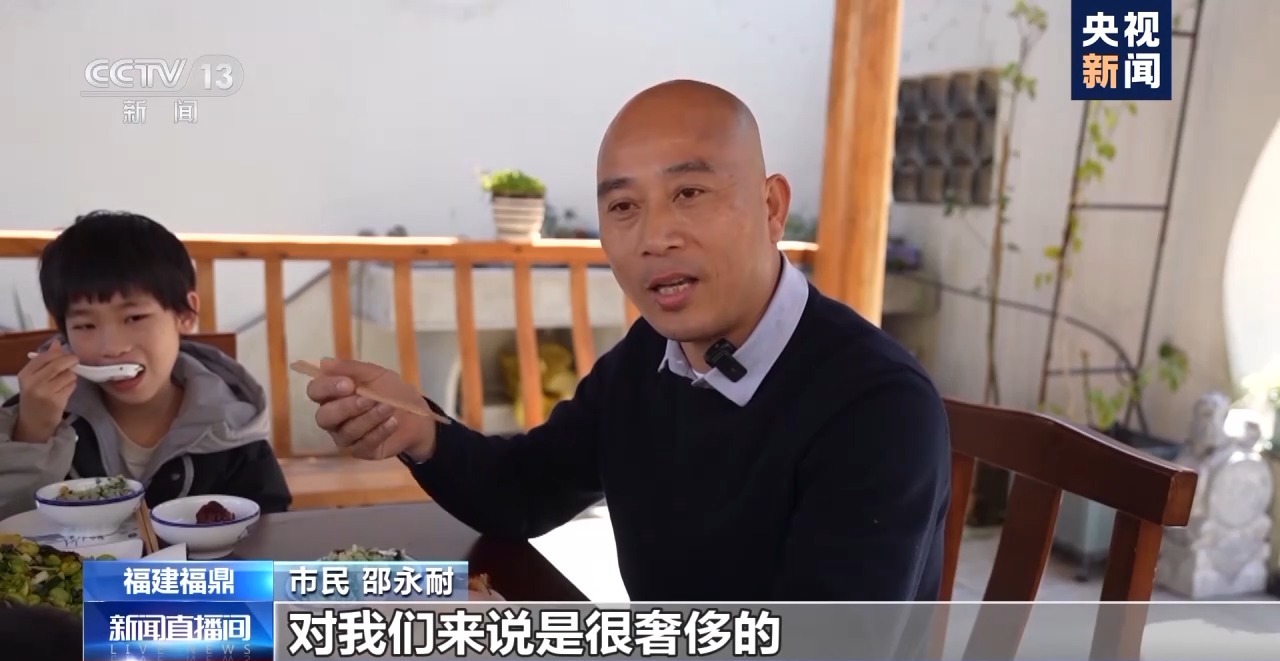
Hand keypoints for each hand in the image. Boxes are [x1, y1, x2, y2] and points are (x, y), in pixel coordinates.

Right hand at [14, 340, 78, 442]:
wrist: (34, 422)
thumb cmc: (36, 395)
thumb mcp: (35, 377)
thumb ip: (46, 360)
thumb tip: (57, 342)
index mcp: (25, 374)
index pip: (45, 356)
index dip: (59, 353)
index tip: (66, 354)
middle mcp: (33, 382)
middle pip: (58, 364)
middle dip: (70, 360)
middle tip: (75, 361)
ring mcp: (45, 393)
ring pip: (68, 375)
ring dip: (72, 375)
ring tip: (67, 380)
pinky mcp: (56, 401)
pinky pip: (72, 386)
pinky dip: (73, 385)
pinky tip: (67, 389)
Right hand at [306, 359, 436, 461]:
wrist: (417, 414)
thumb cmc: (391, 391)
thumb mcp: (376, 374)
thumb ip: (351, 369)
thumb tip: (324, 362)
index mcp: (332, 395)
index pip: (315, 391)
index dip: (327, 388)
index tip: (348, 383)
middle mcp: (333, 417)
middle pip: (324, 417)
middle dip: (346, 407)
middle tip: (369, 399)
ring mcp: (345, 436)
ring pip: (347, 431)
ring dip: (369, 418)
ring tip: (389, 407)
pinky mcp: (360, 451)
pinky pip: (363, 445)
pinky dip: (380, 432)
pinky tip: (392, 422)